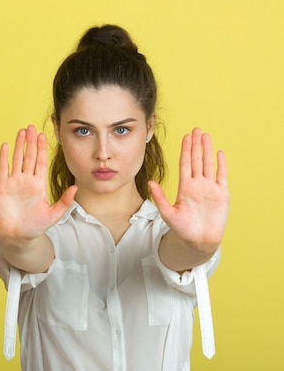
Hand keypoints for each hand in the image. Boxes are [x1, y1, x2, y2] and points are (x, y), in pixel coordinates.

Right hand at [0, 125, 76, 245]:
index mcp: (38, 185)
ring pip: (16, 159)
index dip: (41, 148)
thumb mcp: (53, 215)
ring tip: (20, 131)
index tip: (42, 135)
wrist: (17, 237)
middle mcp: (26, 180)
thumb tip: (76, 188)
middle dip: (30, 142)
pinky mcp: (1, 187)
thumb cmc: (35, 227)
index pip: (40, 162)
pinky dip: (3, 157)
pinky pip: (2, 169)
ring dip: (18, 145)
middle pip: (29, 156)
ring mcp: (13, 182)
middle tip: (31, 127)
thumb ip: (64, 201)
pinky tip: (4, 145)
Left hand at [150, 128, 228, 254]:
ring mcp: (210, 188)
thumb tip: (150, 182)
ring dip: (207, 150)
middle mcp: (197, 185)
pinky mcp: (221, 194)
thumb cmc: (182, 229)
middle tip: (196, 129)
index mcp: (185, 187)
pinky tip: (219, 152)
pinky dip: (221, 164)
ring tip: (206, 136)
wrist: (199, 241)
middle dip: (196, 145)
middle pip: (197, 160)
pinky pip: (221, 176)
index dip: (186, 150)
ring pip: (208, 164)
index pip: (185, 164)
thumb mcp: (168, 213)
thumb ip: (160, 197)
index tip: (185, 137)